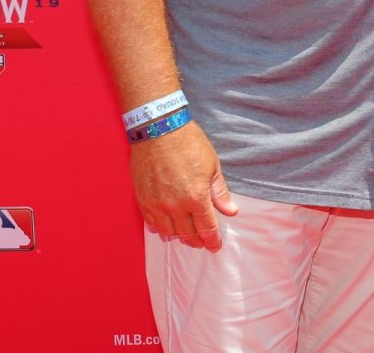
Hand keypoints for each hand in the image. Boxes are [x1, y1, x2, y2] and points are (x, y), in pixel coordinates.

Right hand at [129, 121, 239, 250]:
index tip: (216, 245)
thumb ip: (220, 193)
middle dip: (197, 241)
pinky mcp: (142, 199)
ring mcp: (156, 204)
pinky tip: (166, 227)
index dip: (212, 240)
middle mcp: (175, 205)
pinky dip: (160, 228)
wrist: (158, 128)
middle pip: (187, 234)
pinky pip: (151, 223)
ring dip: (179, 237)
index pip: (206, 229)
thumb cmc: (188, 143)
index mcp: (196, 197)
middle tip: (203, 242)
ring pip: (168, 232)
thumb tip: (231, 211)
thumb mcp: (212, 166)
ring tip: (186, 236)